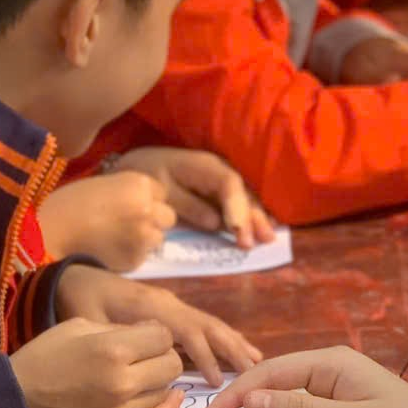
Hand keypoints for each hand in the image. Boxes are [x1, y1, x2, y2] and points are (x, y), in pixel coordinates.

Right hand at [13, 316, 186, 407]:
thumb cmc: (47, 355)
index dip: (156, 333)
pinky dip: (167, 406)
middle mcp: (123, 383)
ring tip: (141, 375)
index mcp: (113, 350)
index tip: (143, 336)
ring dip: (158, 380)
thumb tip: (153, 334)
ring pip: (166, 391)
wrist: (19, 399)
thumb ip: (121, 329)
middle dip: (162, 355)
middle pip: (172, 365)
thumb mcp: (80, 325)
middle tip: (144, 356)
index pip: (163, 337)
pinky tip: (167, 396)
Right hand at [39, 171, 177, 271]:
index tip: (130, 206)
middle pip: (167, 216)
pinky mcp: (137, 260)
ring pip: (158, 238)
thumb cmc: (67, 204)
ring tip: (117, 239)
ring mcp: (145, 236)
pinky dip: (131, 255)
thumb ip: (128, 192)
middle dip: (153, 220)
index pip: (161, 192)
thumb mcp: (103, 185)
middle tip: (128, 225)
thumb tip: (145, 203)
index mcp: (139, 183)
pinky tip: (109, 251)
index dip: (146, 200)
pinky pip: (143, 256)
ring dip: (144, 239)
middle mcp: (149, 208)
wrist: (48, 233)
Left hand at [57, 266, 263, 381]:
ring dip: (232, 342)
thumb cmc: (80, 303)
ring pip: (208, 323)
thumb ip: (119, 340)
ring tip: (254, 362)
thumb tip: (149, 360)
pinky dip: (221, 337)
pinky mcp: (170, 310)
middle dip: (230, 348)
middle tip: (251, 373)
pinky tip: (235, 350)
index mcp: (150, 307)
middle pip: (206, 325)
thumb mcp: (91, 324)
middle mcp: (167, 303)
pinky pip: (201, 323)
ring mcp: (171, 304)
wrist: (75, 278)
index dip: (202, 357)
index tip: (214, 383)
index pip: (186, 332)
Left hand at [112, 147, 278, 246]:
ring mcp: (222, 181)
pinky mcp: (220, 192)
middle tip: (259, 242)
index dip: (237, 205)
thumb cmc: (148, 176)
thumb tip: (216, 223)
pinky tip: (263, 227)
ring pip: (245, 199)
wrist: (139, 166)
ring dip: (257, 219)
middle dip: (252, 217)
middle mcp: (219, 170)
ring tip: (268, 239)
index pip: (228, 183)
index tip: (237, 230)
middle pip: (242, 192)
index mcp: (204, 166)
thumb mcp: (163, 191)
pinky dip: (250, 216)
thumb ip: (189, 206)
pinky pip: (240, 203)